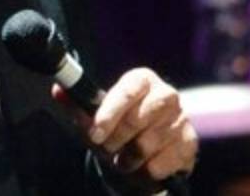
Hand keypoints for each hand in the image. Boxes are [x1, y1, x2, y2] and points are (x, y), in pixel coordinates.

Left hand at [52, 67, 197, 190]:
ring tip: (124, 160)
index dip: (110, 112)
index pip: (128, 89)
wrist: (140, 158)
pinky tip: (143, 167)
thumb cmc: (115, 132)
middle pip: (139, 116)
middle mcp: (166, 94)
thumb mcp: (94, 120)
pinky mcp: (190, 143)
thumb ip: (77, 106)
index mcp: (142, 80)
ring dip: (131, 157)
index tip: (95, 133)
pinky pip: (168, 160)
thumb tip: (59, 91)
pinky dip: (150, 169)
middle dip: (117, 138)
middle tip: (107, 149)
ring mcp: (182, 118)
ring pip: (151, 141)